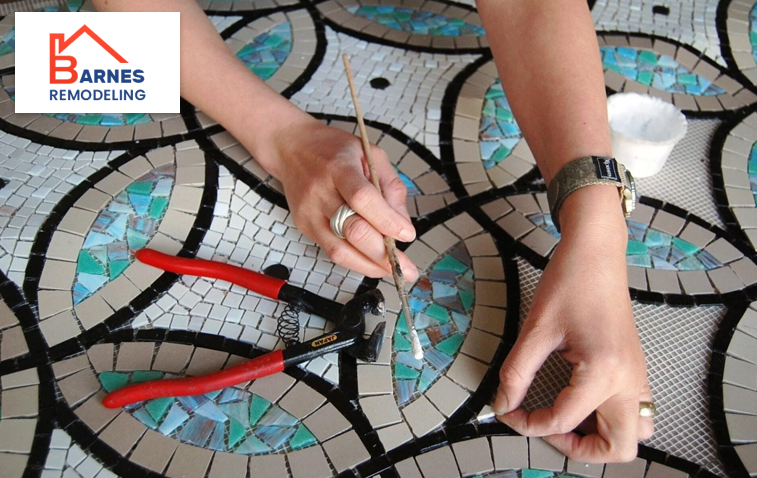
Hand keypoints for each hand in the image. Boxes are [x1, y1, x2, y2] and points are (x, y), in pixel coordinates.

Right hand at [262, 116, 418, 280]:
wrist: (291, 147)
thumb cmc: (332, 149)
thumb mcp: (370, 154)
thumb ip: (390, 186)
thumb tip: (402, 224)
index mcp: (339, 168)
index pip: (363, 199)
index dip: (387, 221)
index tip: (407, 234)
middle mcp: (320, 192)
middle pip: (352, 230)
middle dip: (383, 254)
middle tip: (407, 267)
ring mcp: (309, 212)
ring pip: (340, 250)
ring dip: (370, 266)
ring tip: (393, 271)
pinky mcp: (304, 226)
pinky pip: (332, 251)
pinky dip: (356, 261)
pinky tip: (372, 263)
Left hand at [493, 186, 652, 461]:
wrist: (597, 251)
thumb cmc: (571, 281)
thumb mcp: (536, 329)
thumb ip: (517, 372)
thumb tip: (504, 403)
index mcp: (604, 373)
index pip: (563, 421)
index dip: (528, 423)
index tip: (508, 410)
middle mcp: (629, 381)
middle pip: (618, 448)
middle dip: (580, 449)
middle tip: (546, 427)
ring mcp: (637, 375)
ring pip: (632, 433)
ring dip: (600, 436)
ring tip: (565, 418)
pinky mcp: (635, 367)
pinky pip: (633, 410)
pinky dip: (608, 418)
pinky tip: (578, 400)